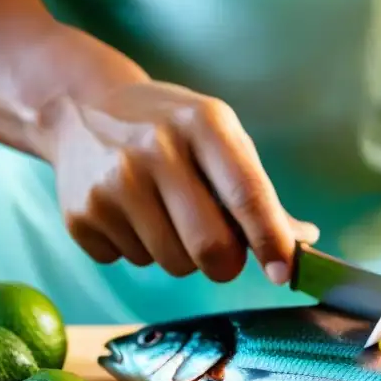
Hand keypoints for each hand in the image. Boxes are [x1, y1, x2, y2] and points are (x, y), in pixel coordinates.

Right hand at [37, 81, 318, 282]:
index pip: (247, 195)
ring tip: (164, 215)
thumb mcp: (218, 136)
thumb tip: (301, 242)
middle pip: (210, 247)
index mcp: (204, 125)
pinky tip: (129, 213)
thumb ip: (257, 190)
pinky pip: (131, 263)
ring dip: (180, 255)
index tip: (284, 273)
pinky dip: (139, 249)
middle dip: (225, 263)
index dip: (271, 241)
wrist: (79, 107)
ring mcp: (113, 183)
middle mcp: (155, 150)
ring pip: (172, 263)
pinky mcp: (81, 214)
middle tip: (220, 252)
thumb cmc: (169, 127)